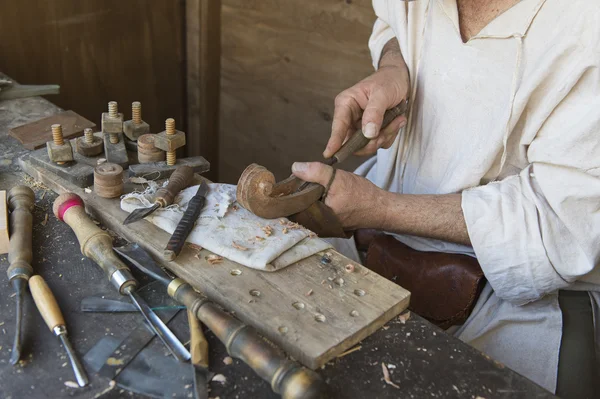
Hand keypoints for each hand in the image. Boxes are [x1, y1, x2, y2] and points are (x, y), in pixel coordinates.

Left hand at [292, 162, 386, 230]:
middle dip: (300, 191)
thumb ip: (315, 172)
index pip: (292, 204)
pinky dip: (317, 199)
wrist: (380, 208)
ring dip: (308, 194)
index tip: (294, 178)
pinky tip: (321, 191)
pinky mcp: (329, 222)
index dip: (291, 189)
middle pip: (298, 205)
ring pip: (307, 206)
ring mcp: (322, 225)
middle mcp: (316, 226)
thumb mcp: (336, 178)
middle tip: (303, 178)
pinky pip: (317, 209)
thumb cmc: (361, 195)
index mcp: (314, 218)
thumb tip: (295, 168)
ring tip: (313, 183)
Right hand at [324, 40, 409, 157]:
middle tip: (388, 130)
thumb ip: (374, 113)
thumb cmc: (388, 80)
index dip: (334, 141)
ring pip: (368, 144)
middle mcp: (350, 117)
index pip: (338, 126)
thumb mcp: (382, 93)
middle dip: (372, 140)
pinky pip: (379, 143)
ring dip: (385, 135)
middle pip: (353, 141)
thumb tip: (368, 133)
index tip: (329, 154)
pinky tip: (397, 120)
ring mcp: (360, 126)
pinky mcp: (371, 131)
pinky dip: (390, 134)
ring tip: (397, 119)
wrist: (401, 79)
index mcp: (346, 104)